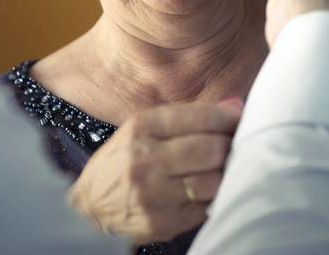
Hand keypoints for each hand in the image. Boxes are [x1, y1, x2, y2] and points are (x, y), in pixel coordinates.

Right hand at [66, 100, 242, 242]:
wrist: (90, 206)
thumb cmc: (123, 161)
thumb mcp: (143, 129)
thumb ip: (187, 118)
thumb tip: (235, 105)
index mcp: (141, 128)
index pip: (198, 117)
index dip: (226, 117)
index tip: (239, 117)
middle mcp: (145, 160)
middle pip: (211, 150)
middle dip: (228, 146)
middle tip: (231, 145)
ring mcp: (154, 194)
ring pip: (213, 181)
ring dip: (222, 174)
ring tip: (217, 169)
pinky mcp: (162, 222)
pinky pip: (204, 207)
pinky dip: (209, 198)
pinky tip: (201, 191)